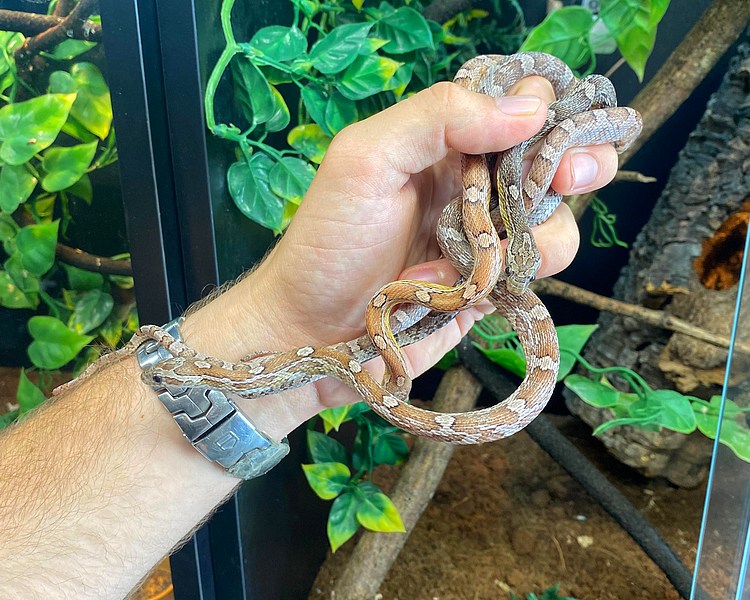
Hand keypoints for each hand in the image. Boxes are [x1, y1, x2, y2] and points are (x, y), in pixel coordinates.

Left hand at [184, 77, 618, 436]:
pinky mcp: (492, 282)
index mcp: (442, 140)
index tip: (550, 125)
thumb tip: (529, 107)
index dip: (544, 108)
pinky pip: (539, 267)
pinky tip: (475, 286)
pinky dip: (525, 272)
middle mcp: (472, 182)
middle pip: (551, 157)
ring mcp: (486, 234)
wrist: (314, 332)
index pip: (514, 105)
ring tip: (492, 251)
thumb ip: (438, 118)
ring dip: (545, 229)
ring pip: (555, 217)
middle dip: (577, 161)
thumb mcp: (367, 160)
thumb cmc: (329, 242)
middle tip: (572, 174)